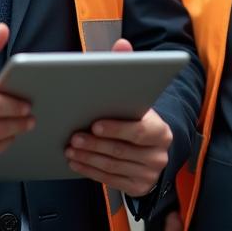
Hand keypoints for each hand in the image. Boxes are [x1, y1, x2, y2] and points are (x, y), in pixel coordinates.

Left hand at [64, 38, 172, 195]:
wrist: (152, 146)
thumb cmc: (137, 117)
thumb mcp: (136, 94)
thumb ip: (128, 68)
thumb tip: (122, 43)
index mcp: (161, 130)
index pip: (139, 131)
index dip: (116, 129)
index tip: (94, 125)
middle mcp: (159, 155)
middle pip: (122, 151)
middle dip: (94, 145)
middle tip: (73, 138)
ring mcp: (149, 173)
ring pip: (113, 167)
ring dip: (89, 159)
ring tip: (70, 149)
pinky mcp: (138, 187)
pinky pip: (111, 181)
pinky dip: (91, 172)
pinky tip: (76, 163)